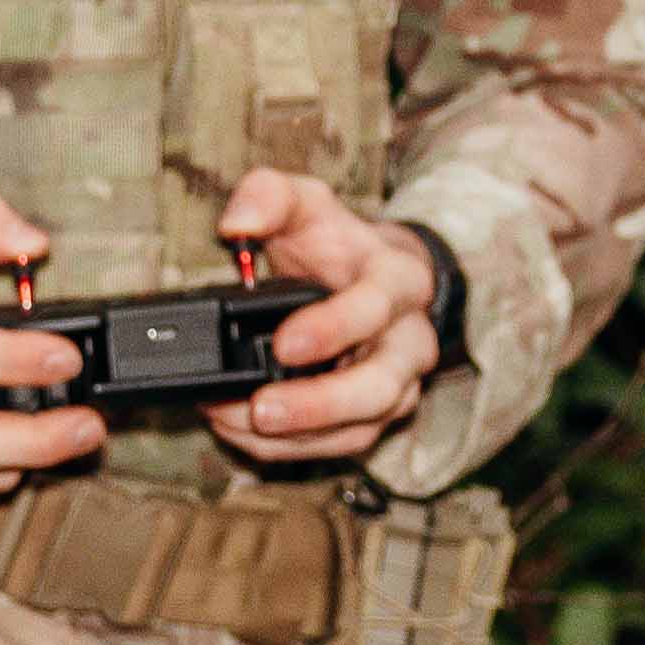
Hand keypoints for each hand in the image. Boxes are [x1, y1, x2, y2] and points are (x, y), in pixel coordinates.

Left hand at [203, 169, 445, 468]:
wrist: (371, 278)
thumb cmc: (334, 244)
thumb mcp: (305, 204)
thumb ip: (268, 197)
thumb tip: (234, 224)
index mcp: (399, 280)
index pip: (377, 306)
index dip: (333, 328)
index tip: (285, 343)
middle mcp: (410, 340)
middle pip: (381, 387)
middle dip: (320, 405)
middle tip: (261, 409)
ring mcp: (398, 387)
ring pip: (361, 429)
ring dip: (297, 437)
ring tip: (235, 424)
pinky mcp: (375, 420)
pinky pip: (338, 447)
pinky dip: (289, 448)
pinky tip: (241, 432)